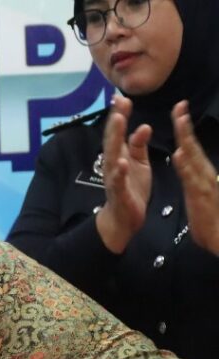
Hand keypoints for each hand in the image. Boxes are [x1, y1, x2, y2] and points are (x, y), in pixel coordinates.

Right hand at [96, 95, 152, 253]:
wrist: (124, 217)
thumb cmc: (131, 187)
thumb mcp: (138, 162)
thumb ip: (139, 144)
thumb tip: (144, 125)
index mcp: (120, 154)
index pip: (118, 132)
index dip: (119, 114)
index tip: (121, 97)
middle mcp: (113, 163)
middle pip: (112, 139)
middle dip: (116, 120)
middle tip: (119, 102)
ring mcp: (114, 177)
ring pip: (112, 155)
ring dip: (115, 138)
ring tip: (119, 121)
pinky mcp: (119, 192)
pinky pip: (118, 181)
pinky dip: (119, 172)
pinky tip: (121, 162)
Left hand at [171, 100, 218, 255]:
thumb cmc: (212, 220)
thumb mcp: (202, 195)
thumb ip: (196, 179)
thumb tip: (189, 163)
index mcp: (202, 175)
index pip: (191, 149)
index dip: (185, 131)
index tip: (179, 111)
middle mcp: (205, 175)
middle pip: (193, 147)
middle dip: (185, 126)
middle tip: (179, 106)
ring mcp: (204, 184)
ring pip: (194, 157)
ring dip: (186, 138)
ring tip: (180, 120)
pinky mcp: (201, 197)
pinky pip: (192, 179)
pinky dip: (186, 166)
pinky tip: (179, 155)